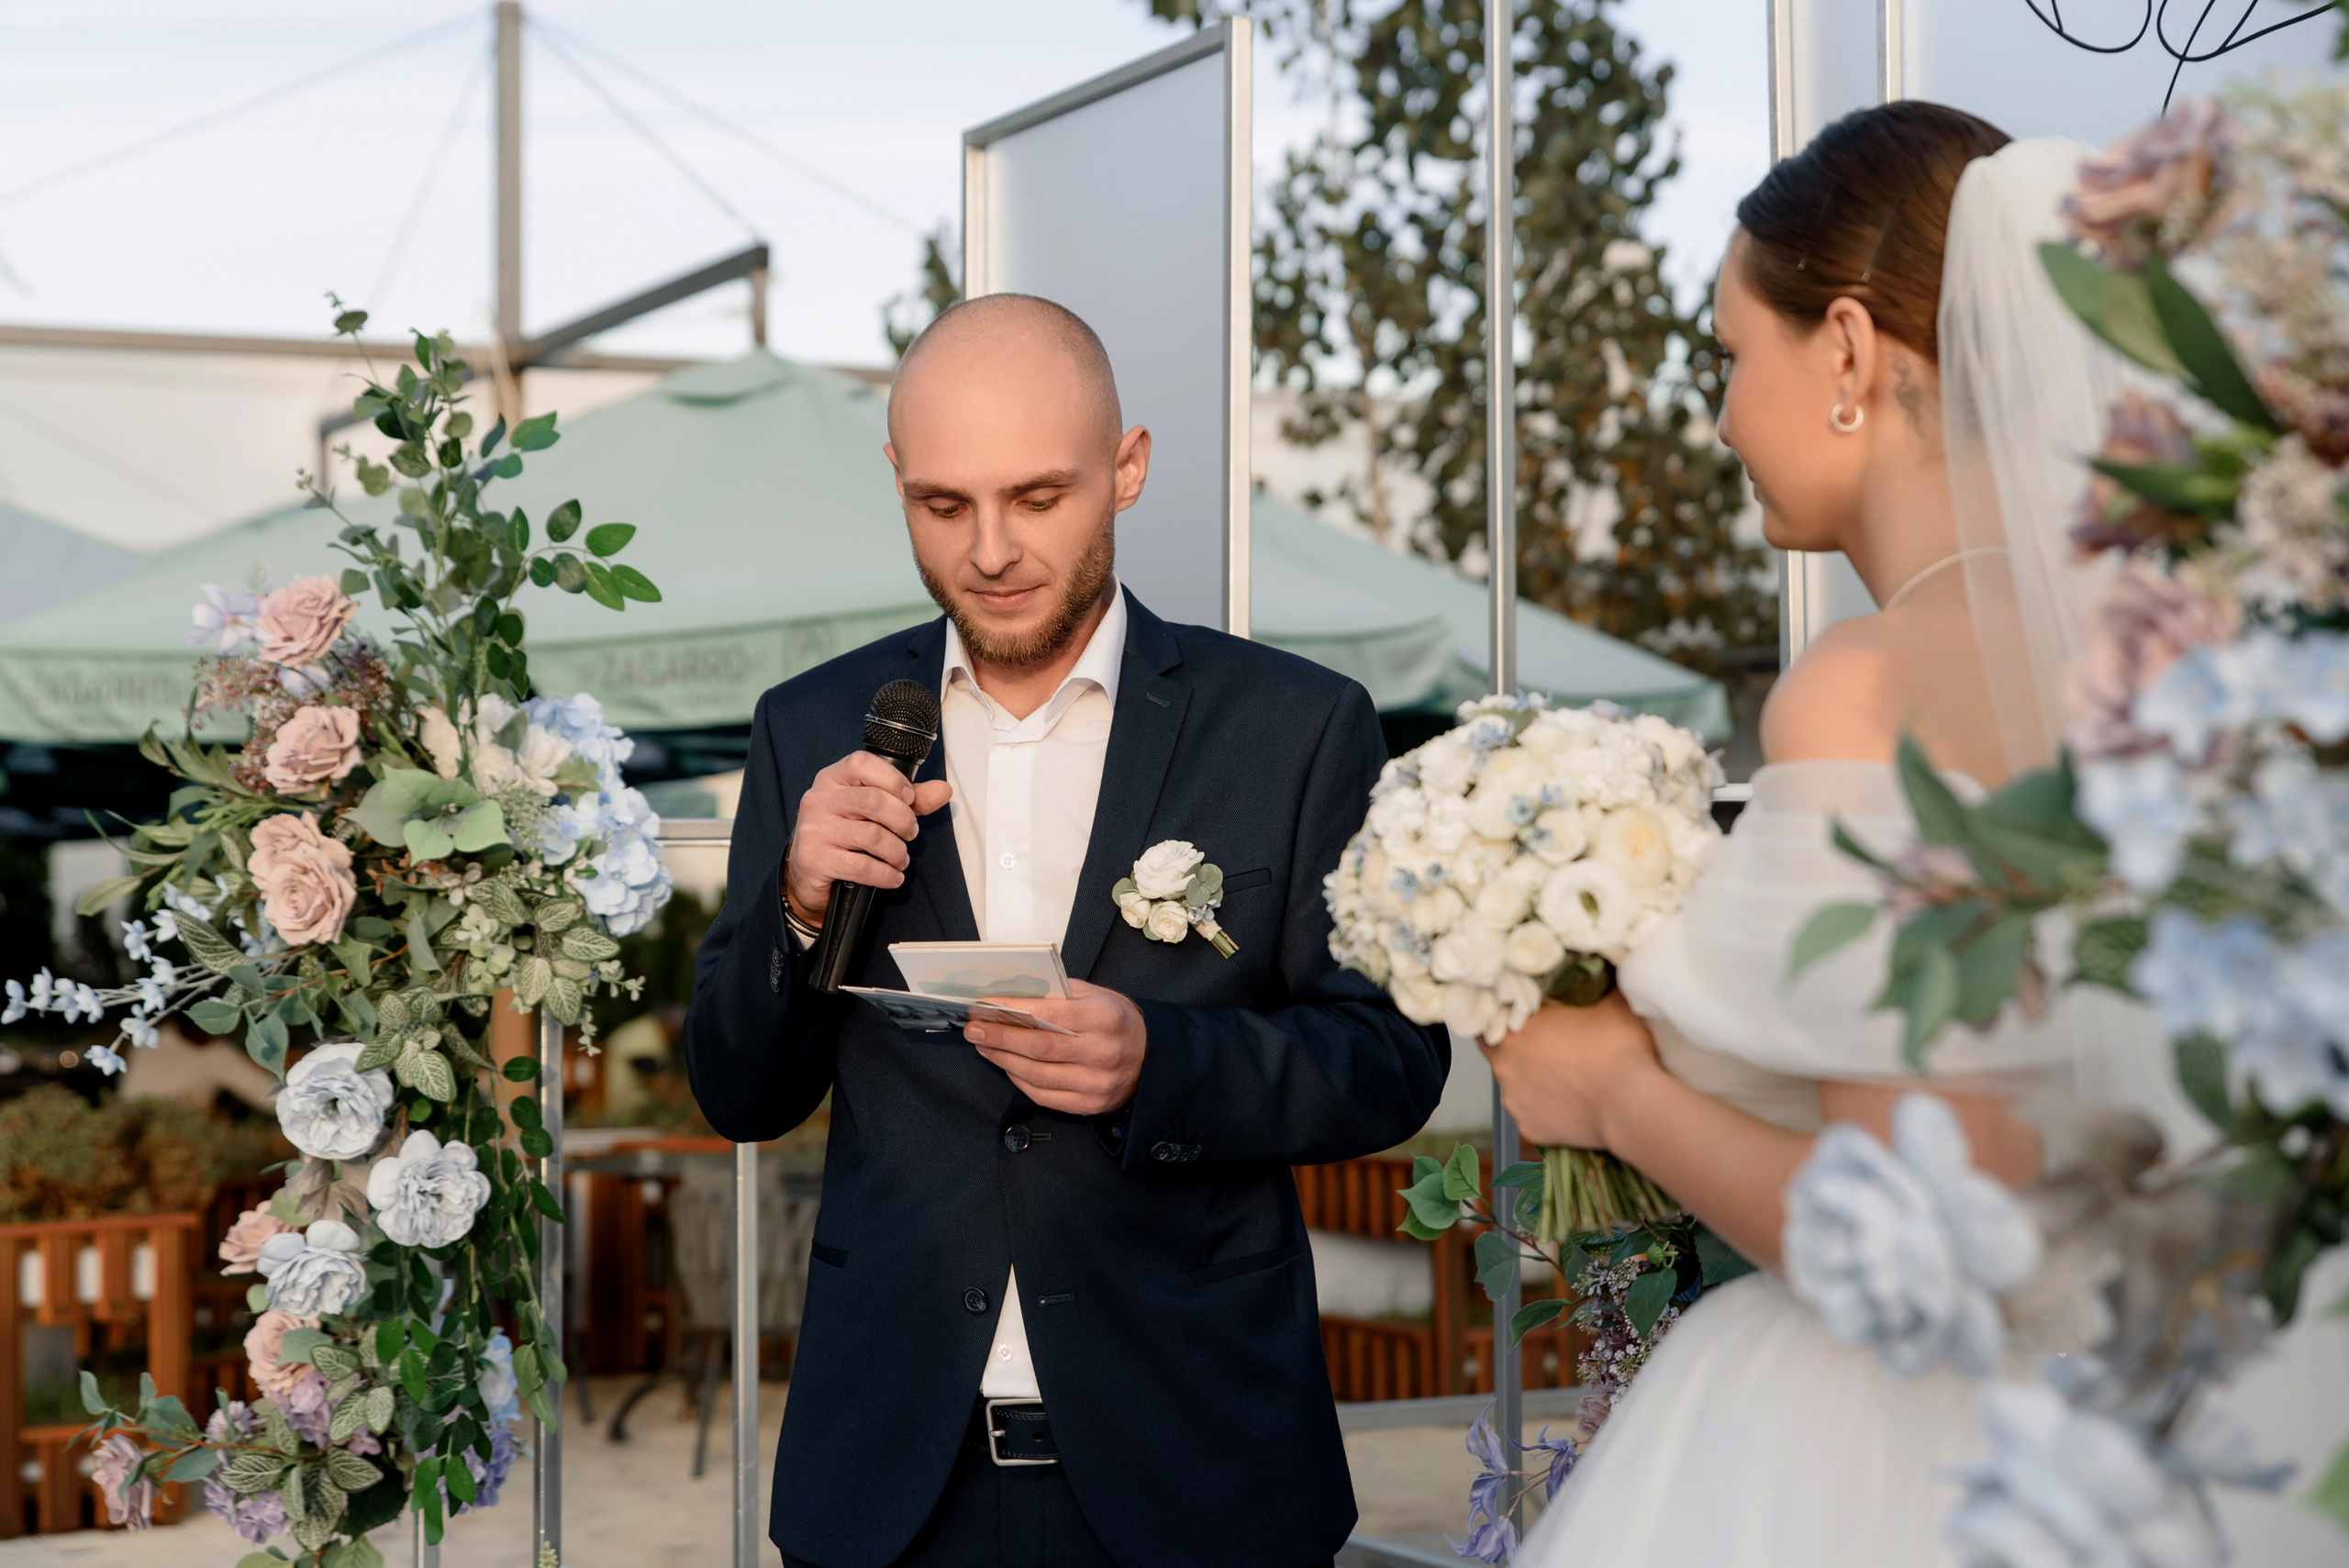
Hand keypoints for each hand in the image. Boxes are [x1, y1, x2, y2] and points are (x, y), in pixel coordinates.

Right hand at [784, 752, 951, 925]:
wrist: (808, 874)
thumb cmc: (844, 835)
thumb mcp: (874, 812)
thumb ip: (909, 800)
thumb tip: (943, 790)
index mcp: (832, 779)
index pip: (862, 763)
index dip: (893, 780)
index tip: (909, 799)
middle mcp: (817, 799)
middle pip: (873, 801)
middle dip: (903, 820)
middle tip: (910, 833)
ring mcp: (813, 829)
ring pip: (871, 836)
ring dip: (897, 852)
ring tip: (900, 859)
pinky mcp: (813, 858)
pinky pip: (862, 866)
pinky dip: (885, 875)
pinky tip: (891, 876)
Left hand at [964, 979, 1146, 1116]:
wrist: (1153, 1058)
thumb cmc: (1118, 1022)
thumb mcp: (1098, 996)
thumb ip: (1060, 995)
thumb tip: (1014, 997)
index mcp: (1106, 1017)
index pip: (1050, 1013)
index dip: (1013, 1011)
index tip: (985, 1006)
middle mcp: (1103, 1052)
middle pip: (1039, 1047)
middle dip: (1000, 1037)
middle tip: (974, 1028)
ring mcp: (1097, 1083)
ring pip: (1037, 1074)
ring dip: (1004, 1059)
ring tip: (985, 1046)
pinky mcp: (1090, 1105)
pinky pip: (1044, 1096)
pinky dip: (1020, 1080)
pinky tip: (1007, 1065)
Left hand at [1479, 991, 1663, 1148]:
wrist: (1632, 1105)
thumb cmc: (1618, 1049)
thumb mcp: (1610, 1001)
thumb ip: (1592, 985)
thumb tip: (1597, 972)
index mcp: (1514, 1030)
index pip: (1490, 1016)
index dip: (1504, 1013)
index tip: (1523, 1014)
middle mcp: (1503, 1066)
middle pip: (1499, 1050)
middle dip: (1517, 1046)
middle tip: (1547, 1044)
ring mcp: (1514, 1101)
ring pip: (1514, 1083)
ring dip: (1531, 1078)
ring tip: (1564, 1077)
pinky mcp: (1528, 1128)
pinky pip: (1530, 1113)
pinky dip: (1544, 1108)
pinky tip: (1569, 1103)